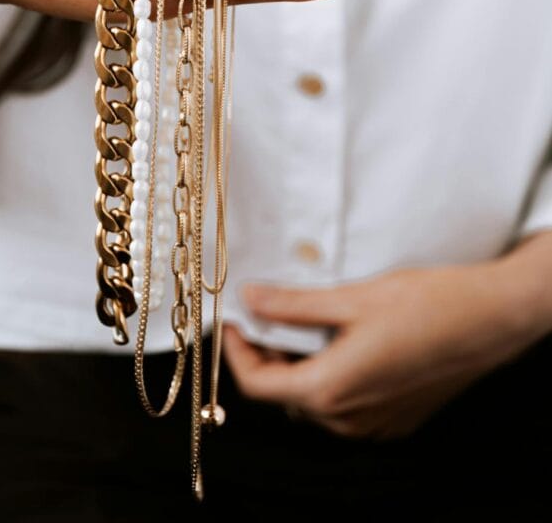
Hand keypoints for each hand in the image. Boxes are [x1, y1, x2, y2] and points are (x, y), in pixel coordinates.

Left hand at [224, 251, 551, 439]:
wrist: (490, 320)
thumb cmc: (426, 304)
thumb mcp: (351, 298)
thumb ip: (293, 305)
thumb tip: (250, 299)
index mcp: (330, 390)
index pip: (258, 385)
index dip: (237, 351)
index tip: (233, 320)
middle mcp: (348, 419)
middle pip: (285, 395)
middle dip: (268, 356)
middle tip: (267, 314)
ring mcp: (375, 425)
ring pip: (315, 402)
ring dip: (300, 367)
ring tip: (306, 324)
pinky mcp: (396, 419)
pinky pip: (346, 407)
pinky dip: (332, 377)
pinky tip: (343, 342)